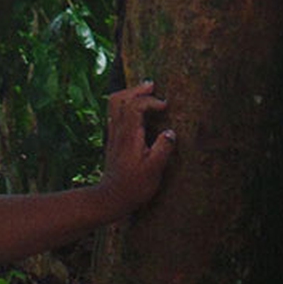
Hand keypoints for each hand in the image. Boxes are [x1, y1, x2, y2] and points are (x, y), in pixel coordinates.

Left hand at [95, 80, 176, 214]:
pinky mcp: (113, 139)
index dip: (150, 100)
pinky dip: (125, 104)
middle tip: (152, 85)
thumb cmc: (134, 186)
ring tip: (145, 92)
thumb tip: (171, 132)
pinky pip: (114, 113)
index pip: (135, 105)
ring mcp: (113, 134)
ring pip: (114, 104)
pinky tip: (137, 110)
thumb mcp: (154, 170)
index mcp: (129, 135)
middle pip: (120, 98)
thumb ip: (163, 149)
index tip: (165, 105)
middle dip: (136, 89)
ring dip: (129, 94)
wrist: (112, 198)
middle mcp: (118, 130)